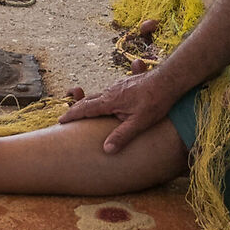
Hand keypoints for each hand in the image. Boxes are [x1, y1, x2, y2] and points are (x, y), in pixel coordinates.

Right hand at [59, 71, 178, 154]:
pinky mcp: (126, 83)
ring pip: (99, 95)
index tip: (61, 121)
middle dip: (77, 109)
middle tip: (67, 117)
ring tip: (83, 110)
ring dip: (89, 103)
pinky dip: (101, 98)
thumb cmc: (155, 102)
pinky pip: (108, 92)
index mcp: (110, 101)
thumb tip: (106, 150)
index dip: (72, 115)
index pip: (85, 109)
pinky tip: (107, 102)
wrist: (169, 80)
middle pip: (89, 100)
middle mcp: (111, 91)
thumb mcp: (139, 123)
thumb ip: (122, 136)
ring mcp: (118, 85)